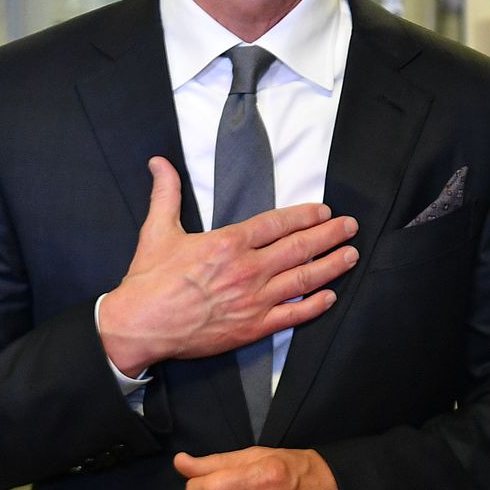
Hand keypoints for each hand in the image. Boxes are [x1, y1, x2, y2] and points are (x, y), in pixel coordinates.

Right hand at [99, 157, 359, 375]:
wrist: (139, 326)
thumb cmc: (148, 280)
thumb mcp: (156, 230)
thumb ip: (166, 193)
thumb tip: (159, 162)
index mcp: (229, 243)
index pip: (278, 223)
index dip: (305, 216)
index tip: (325, 211)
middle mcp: (248, 269)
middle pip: (300, 248)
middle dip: (329, 236)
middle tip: (350, 227)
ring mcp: (254, 300)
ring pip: (304, 279)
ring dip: (331, 265)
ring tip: (351, 255)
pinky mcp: (253, 328)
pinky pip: (293, 315)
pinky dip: (315, 306)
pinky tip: (330, 296)